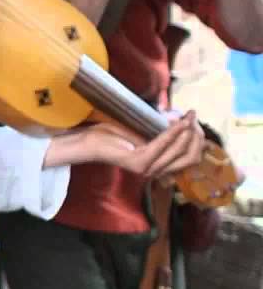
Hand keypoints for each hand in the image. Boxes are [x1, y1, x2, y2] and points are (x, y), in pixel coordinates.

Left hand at [47, 111, 204, 177]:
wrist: (90, 141)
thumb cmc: (116, 135)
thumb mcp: (145, 132)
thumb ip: (164, 131)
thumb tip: (184, 120)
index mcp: (162, 166)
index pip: (190, 158)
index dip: (198, 140)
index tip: (195, 120)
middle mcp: (158, 171)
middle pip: (189, 157)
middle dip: (195, 136)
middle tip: (193, 117)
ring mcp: (148, 169)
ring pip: (178, 152)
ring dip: (185, 132)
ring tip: (188, 117)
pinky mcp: (139, 162)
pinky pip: (161, 146)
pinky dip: (171, 133)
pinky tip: (178, 123)